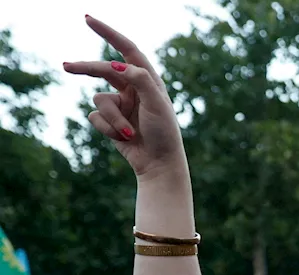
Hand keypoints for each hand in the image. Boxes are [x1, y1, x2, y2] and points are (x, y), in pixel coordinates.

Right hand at [64, 17, 186, 182]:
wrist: (159, 163)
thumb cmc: (163, 133)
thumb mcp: (157, 104)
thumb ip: (140, 81)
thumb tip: (117, 64)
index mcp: (148, 80)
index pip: (127, 49)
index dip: (108, 33)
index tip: (88, 19)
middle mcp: (133, 88)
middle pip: (103, 70)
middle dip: (87, 69)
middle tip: (66, 67)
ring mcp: (121, 104)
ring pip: (100, 99)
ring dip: (112, 118)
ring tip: (129, 132)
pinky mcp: (110, 120)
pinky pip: (96, 117)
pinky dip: (107, 128)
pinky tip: (123, 138)